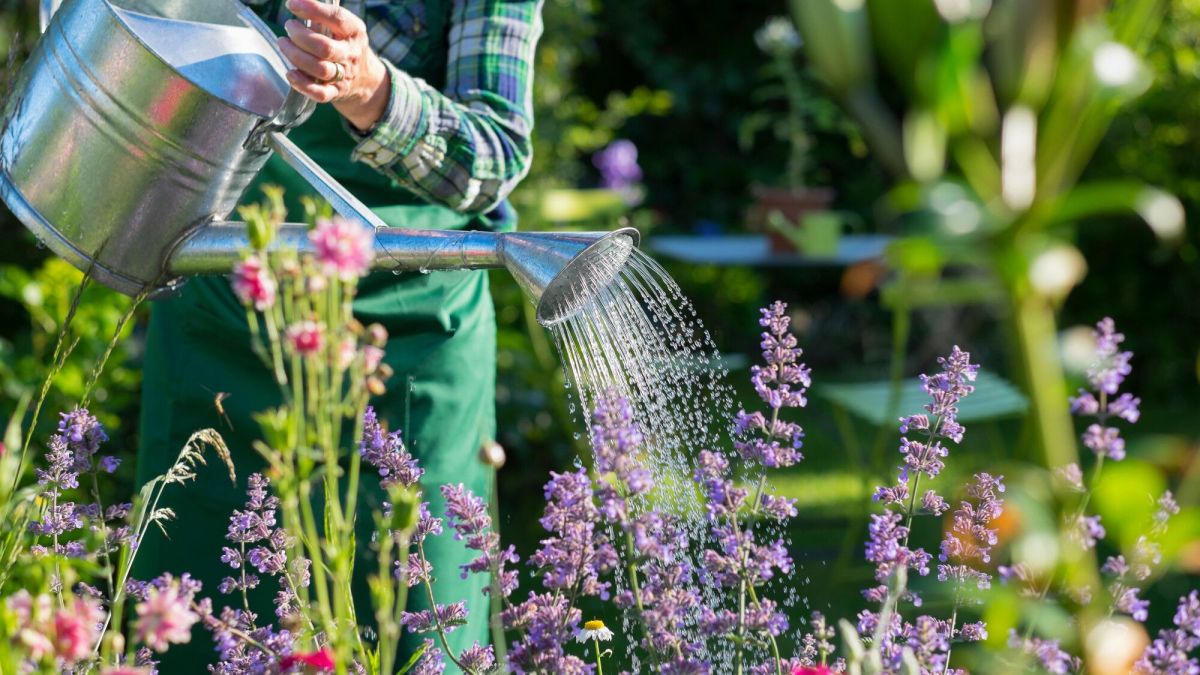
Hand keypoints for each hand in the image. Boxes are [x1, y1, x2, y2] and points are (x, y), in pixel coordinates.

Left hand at [278, 0, 390, 131]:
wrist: (365, 79)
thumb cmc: (345, 45)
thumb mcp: (344, 27)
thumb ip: (324, 17)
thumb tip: (298, 4)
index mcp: (354, 32)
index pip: (337, 18)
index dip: (313, 10)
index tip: (292, 5)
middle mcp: (350, 54)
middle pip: (324, 47)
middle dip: (300, 36)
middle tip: (289, 27)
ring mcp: (344, 75)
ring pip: (319, 69)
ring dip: (295, 56)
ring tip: (284, 43)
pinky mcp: (336, 92)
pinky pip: (319, 93)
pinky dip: (302, 84)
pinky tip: (290, 74)